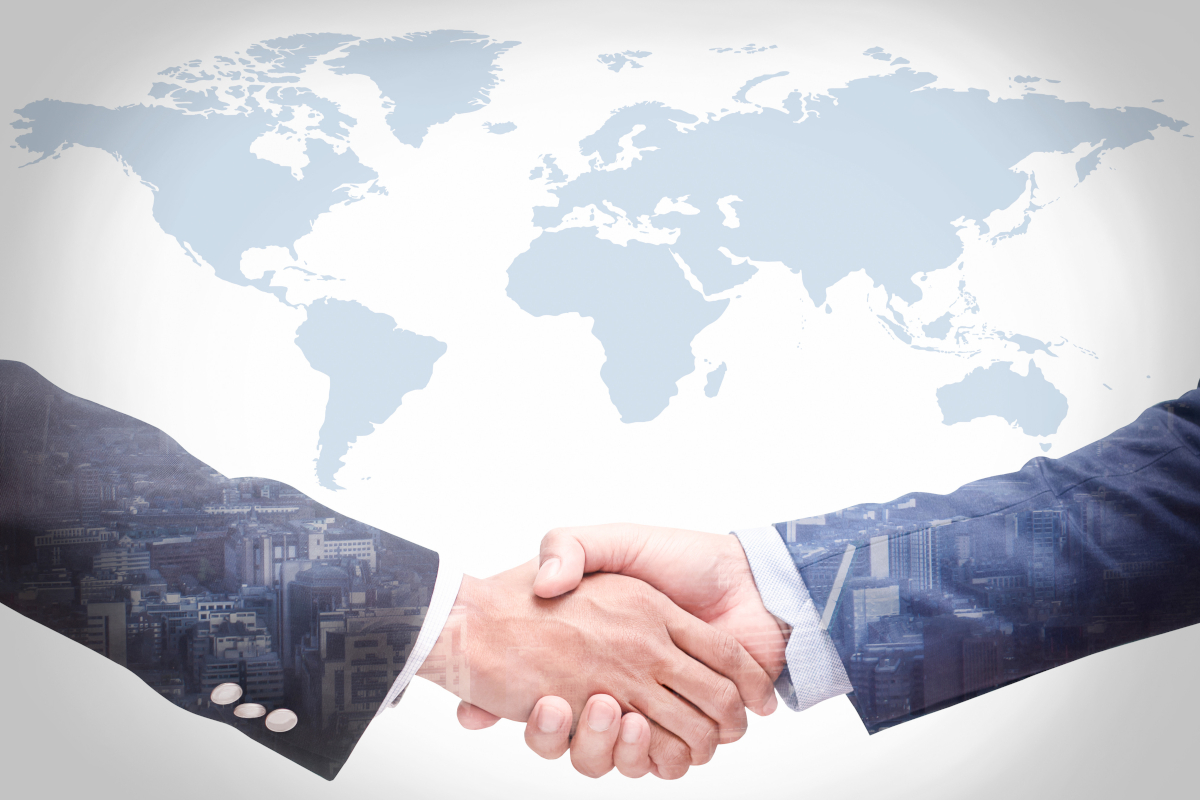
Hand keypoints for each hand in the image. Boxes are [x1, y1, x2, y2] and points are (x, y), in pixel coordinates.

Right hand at [418, 557, 775, 775]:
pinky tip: (639, 725)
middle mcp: (631, 684)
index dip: (541, 712)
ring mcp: (662, 708)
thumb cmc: (686, 558)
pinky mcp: (696, 727)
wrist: (750, 579)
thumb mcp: (615, 541)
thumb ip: (570, 547)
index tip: (536, 698)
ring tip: (608, 708)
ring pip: (622, 756)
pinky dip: (652, 756)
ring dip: (610, 744)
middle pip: (589, 737)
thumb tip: (541, 585)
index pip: (555, 698)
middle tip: (562, 704)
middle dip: (575, 730)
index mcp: (606, 650)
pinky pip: (662, 762)